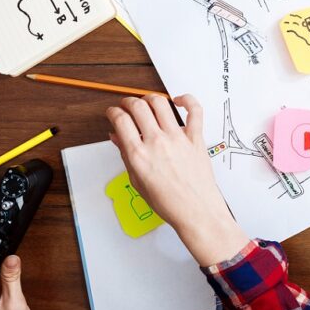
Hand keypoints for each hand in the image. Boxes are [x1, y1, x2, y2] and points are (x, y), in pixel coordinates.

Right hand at [106, 94, 249, 265]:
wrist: (195, 210)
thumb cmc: (169, 202)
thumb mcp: (138, 181)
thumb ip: (126, 156)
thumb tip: (117, 138)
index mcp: (139, 155)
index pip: (120, 120)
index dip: (113, 112)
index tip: (114, 112)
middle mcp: (157, 143)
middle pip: (138, 107)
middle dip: (128, 101)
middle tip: (127, 105)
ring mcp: (178, 138)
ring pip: (161, 103)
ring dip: (150, 98)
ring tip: (148, 102)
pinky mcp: (196, 138)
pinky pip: (194, 110)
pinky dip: (187, 100)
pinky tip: (179, 101)